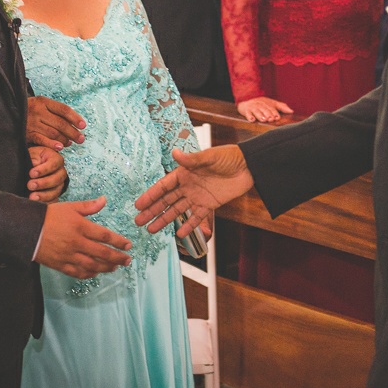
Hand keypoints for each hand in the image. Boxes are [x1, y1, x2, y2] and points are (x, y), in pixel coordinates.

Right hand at [27, 96, 85, 149]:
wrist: (6, 113)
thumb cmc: (28, 110)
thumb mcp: (40, 104)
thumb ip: (54, 111)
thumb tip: (74, 123)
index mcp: (43, 102)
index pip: (63, 110)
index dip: (75, 118)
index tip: (83, 126)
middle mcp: (38, 111)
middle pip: (60, 123)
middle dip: (73, 132)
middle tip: (81, 139)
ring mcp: (31, 122)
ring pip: (53, 133)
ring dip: (64, 139)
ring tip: (70, 143)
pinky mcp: (26, 133)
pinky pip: (41, 139)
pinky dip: (52, 144)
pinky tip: (60, 147)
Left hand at [27, 146, 67, 201]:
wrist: (28, 168)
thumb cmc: (30, 159)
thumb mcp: (31, 154)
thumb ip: (33, 157)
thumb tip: (34, 164)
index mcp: (55, 158)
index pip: (54, 163)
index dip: (44, 169)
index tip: (31, 173)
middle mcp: (60, 171)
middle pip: (57, 178)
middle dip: (44, 183)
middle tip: (30, 185)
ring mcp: (59, 184)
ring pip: (56, 191)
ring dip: (44, 195)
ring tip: (32, 197)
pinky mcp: (54, 194)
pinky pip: (54, 200)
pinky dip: (46, 203)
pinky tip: (37, 204)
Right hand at [35, 197, 132, 279]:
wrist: (25, 229)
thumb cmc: (49, 216)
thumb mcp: (69, 207)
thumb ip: (88, 206)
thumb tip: (104, 200)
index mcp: (80, 227)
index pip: (105, 236)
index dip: (118, 242)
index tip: (128, 246)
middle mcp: (76, 243)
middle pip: (102, 253)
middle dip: (117, 257)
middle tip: (127, 260)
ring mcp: (68, 255)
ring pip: (92, 265)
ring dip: (106, 267)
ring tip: (115, 267)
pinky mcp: (60, 265)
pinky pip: (77, 273)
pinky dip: (89, 274)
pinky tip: (96, 273)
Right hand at [134, 145, 253, 233]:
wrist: (249, 167)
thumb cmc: (229, 157)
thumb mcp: (210, 157)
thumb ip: (192, 159)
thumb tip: (175, 153)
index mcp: (185, 172)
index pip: (164, 186)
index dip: (151, 195)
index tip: (138, 205)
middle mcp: (188, 185)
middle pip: (167, 200)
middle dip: (152, 211)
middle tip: (138, 221)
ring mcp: (198, 196)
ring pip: (177, 210)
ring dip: (165, 220)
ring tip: (151, 230)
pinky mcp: (210, 205)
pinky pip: (196, 217)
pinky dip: (189, 226)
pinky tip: (179, 234)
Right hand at [236, 95, 293, 122]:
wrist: (246, 104)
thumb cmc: (262, 105)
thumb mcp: (271, 104)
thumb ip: (282, 107)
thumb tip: (292, 111)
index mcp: (267, 103)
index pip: (272, 108)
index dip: (274, 113)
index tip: (277, 117)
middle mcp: (260, 104)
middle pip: (264, 109)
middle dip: (268, 114)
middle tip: (270, 119)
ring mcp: (253, 107)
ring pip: (257, 111)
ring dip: (260, 115)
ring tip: (263, 120)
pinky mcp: (246, 110)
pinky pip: (247, 113)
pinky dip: (249, 116)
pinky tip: (252, 120)